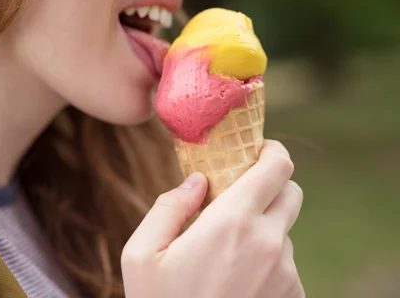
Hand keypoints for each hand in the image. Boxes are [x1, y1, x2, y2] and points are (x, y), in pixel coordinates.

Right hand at [122, 140, 304, 297]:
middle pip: (291, 191)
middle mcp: (269, 244)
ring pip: (285, 229)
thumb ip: (168, 208)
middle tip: (238, 195)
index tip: (256, 150)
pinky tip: (236, 279)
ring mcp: (285, 274)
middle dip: (268, 185)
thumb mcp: (141, 254)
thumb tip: (198, 180)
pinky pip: (286, 263)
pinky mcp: (292, 296)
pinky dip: (267, 259)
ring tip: (226, 251)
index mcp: (231, 223)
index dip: (270, 151)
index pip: (277, 167)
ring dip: (263, 227)